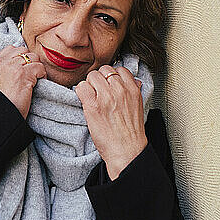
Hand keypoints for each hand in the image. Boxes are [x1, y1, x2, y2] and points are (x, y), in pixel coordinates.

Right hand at [0, 45, 45, 118]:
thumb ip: (2, 71)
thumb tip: (17, 65)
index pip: (11, 49)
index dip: (20, 56)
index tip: (24, 66)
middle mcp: (3, 63)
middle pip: (23, 51)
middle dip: (29, 61)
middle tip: (31, 73)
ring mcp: (14, 67)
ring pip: (33, 57)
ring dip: (37, 68)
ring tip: (35, 79)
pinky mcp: (24, 74)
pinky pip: (39, 67)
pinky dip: (42, 75)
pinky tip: (38, 84)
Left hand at [75, 65, 146, 179]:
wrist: (127, 150)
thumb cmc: (131, 132)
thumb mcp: (138, 106)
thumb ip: (134, 90)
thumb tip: (132, 80)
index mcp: (132, 89)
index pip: (119, 69)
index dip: (111, 76)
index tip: (108, 84)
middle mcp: (119, 90)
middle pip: (103, 70)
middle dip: (99, 79)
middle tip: (98, 91)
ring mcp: (106, 97)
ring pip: (91, 76)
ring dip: (89, 85)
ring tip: (92, 97)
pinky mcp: (93, 106)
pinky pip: (81, 87)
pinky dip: (80, 92)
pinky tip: (85, 101)